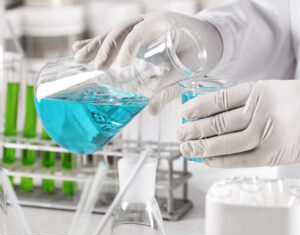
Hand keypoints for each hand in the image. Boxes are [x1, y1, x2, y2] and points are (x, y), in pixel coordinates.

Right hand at [72, 11, 221, 114]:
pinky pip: (115, 37)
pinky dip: (99, 43)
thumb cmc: (200, 53)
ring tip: (78, 57)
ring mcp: (142, 25)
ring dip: (96, 45)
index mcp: (165, 24)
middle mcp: (150, 21)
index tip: (121, 66)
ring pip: (114, 32)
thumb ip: (169, 89)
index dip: (129, 48)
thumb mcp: (186, 71)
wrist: (209, 39)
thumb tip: (152, 110)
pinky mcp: (136, 34)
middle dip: (106, 47)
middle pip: (121, 29)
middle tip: (95, 66)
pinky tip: (81, 48)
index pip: (140, 32)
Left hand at [177, 80, 299, 167]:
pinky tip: (205, 159)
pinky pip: (238, 160)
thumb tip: (205, 114)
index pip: (219, 99)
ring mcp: (266, 135)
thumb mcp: (266, 92)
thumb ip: (239, 101)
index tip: (183, 113)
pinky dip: (219, 160)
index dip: (197, 107)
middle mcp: (262, 112)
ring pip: (225, 143)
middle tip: (179, 134)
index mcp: (259, 91)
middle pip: (218, 123)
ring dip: (202, 147)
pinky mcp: (270, 155)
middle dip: (194, 130)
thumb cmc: (290, 104)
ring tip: (186, 148)